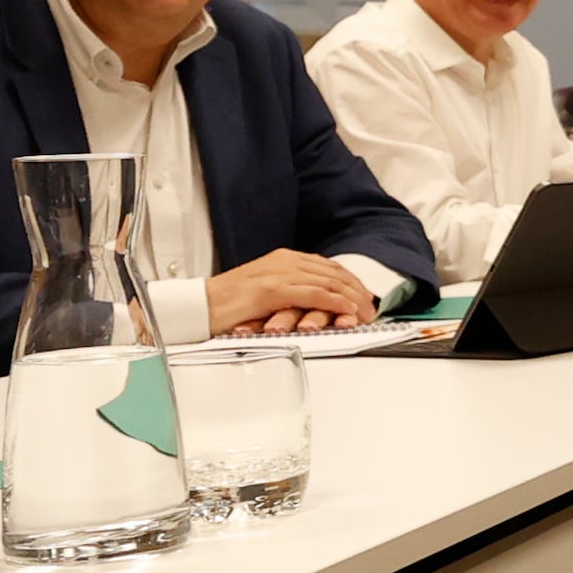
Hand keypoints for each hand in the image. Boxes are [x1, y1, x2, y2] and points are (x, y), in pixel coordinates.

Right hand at [205, 250, 375, 336]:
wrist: (199, 305)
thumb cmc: (228, 305)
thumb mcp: (266, 293)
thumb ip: (290, 292)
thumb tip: (314, 303)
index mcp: (284, 259)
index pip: (328, 267)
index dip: (351, 283)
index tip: (366, 298)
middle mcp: (284, 261)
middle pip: (333, 273)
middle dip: (358, 291)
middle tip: (373, 309)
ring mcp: (278, 273)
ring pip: (328, 282)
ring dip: (352, 299)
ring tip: (366, 313)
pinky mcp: (272, 290)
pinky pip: (312, 294)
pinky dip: (334, 302)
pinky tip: (347, 311)